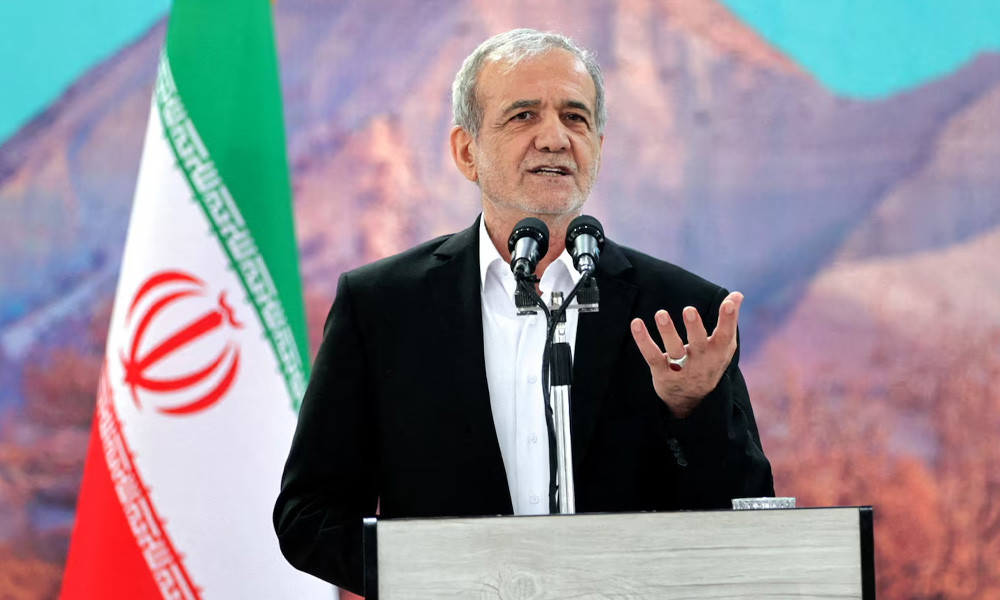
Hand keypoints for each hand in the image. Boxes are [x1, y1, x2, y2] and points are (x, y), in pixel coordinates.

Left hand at [629, 291, 742, 418]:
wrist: (693, 401)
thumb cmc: (709, 364)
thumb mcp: (724, 346)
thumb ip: (729, 320)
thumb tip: (737, 294)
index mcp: (718, 352)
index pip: (725, 336)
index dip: (728, 320)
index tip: (728, 303)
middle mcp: (701, 361)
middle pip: (698, 343)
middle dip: (694, 327)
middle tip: (689, 309)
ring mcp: (681, 369)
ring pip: (674, 350)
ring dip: (667, 332)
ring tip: (661, 313)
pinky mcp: (662, 373)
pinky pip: (652, 356)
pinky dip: (643, 341)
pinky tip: (636, 323)